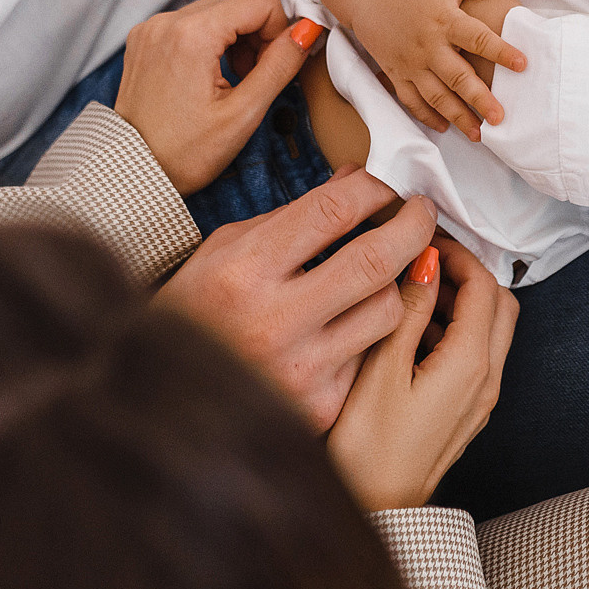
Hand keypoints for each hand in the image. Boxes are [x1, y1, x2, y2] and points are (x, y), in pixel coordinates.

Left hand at [112, 0, 313, 194]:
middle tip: (253, 78)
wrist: (134, 171)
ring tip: (232, 80)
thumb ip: (280, 65)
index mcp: (192, 34)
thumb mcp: (243, 114)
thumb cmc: (184, 153)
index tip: (272, 66)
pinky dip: (208, 42)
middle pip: (237, 4)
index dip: (278, 30)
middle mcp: (166, 21)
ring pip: (215, 12)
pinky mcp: (144, 39)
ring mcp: (151, 28)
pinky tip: (209, 76)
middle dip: (256, 37)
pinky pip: (189, 24)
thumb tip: (307, 32)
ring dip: (234, 40)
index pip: (261, 0)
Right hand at [158, 169, 438, 428]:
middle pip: (374, 260)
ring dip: (392, 283)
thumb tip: (356, 180)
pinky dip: (367, 334)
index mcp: (243, 272)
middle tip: (422, 213)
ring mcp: (300, 371)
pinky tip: (352, 324)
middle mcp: (273, 322)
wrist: (166, 400)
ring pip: (387, 310)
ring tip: (381, 274)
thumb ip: (293, 217)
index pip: (331, 211)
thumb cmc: (197, 313)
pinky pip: (371, 355)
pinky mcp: (319, 409)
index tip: (389, 186)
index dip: (373, 189)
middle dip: (412, 226)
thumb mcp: (227, 250)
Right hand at [327, 235, 517, 509]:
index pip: (484, 285)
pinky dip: (453, 329)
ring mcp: (479, 398)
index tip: (424, 239)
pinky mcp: (465, 410)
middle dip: (466, 273)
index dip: (458, 253)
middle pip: (499, 304)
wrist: (376, 510)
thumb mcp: (381, 369)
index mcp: (470, 363)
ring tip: (412, 289)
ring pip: (490, 330)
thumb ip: (408, 310)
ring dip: (460, 301)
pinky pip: (474, 355)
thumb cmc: (369, 448)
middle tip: (423, 259)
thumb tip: (425, 262)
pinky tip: (410, 329)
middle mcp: (486, 380)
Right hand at [348, 0, 526, 140]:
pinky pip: (411, 99)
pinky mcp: (396, 72)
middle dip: (479, 99)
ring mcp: (409, 62)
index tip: (523, 64)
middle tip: (500, 118)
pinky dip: (426, 116)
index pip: (477, 38)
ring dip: (457, 116)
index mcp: (443, 18)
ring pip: (435, 95)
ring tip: (478, 135)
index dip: (501, 51)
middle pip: (457, 76)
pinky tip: (444, 128)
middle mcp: (427, 44)